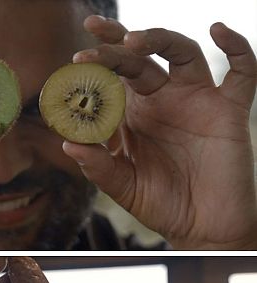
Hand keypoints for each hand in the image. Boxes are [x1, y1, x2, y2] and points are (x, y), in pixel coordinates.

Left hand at [65, 16, 256, 249]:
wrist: (201, 227)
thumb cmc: (159, 203)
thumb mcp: (121, 185)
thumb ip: (96, 166)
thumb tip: (67, 144)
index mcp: (133, 111)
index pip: (112, 74)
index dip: (96, 61)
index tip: (74, 58)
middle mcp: (163, 99)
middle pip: (140, 58)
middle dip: (115, 48)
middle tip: (89, 52)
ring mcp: (197, 100)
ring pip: (183, 52)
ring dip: (160, 38)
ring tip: (133, 41)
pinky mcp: (229, 111)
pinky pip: (242, 72)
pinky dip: (238, 47)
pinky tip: (219, 30)